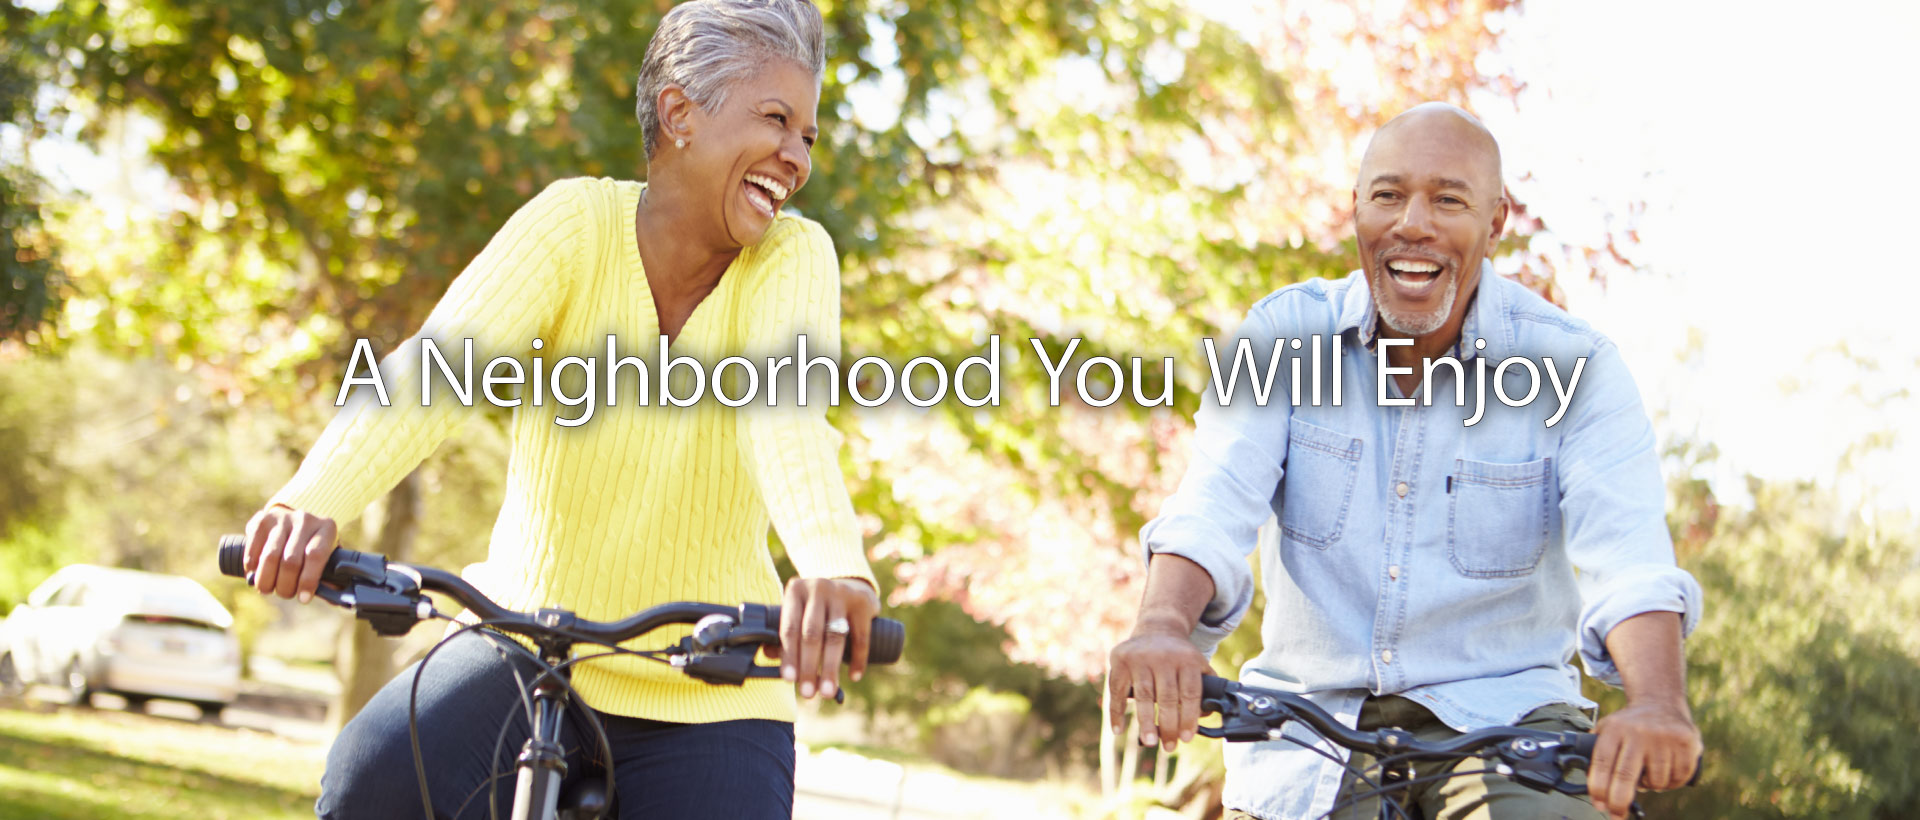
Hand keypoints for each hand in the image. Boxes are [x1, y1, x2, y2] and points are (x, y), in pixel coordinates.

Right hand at [242, 504, 339, 602]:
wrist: (294, 520)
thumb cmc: (312, 547)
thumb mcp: (327, 557)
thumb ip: (331, 578)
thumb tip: (334, 598)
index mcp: (326, 528)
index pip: (315, 556)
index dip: (307, 581)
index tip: (303, 599)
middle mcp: (305, 520)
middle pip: (291, 560)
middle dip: (285, 585)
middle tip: (285, 594)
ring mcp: (282, 518)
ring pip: (270, 556)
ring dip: (266, 580)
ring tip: (267, 589)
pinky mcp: (261, 520)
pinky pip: (253, 550)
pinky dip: (252, 568)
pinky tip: (255, 575)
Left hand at [777, 577, 878, 699]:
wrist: (849, 585)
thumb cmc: (816, 607)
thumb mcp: (798, 612)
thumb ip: (785, 634)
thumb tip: (769, 655)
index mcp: (795, 591)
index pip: (790, 627)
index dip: (789, 655)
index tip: (789, 679)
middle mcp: (818, 589)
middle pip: (812, 633)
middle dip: (809, 666)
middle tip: (808, 693)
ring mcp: (842, 594)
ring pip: (836, 637)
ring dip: (831, 667)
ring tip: (827, 691)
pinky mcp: (862, 602)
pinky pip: (861, 636)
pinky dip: (858, 659)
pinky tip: (854, 676)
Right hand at [1106, 624, 1210, 752]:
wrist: (1157, 630)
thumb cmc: (1179, 657)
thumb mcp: (1197, 665)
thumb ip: (1206, 688)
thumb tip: (1204, 718)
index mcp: (1187, 659)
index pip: (1190, 693)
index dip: (1189, 718)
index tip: (1187, 738)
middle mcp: (1164, 657)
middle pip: (1167, 697)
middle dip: (1168, 725)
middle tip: (1169, 746)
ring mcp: (1140, 658)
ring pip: (1143, 695)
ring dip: (1145, 721)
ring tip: (1149, 741)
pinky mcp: (1120, 661)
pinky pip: (1116, 691)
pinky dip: (1116, 712)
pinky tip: (1119, 730)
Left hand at [1587, 700, 1701, 818]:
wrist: (1660, 703)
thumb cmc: (1630, 725)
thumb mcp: (1607, 728)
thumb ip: (1595, 751)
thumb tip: (1592, 786)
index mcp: (1615, 729)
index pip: (1601, 762)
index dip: (1599, 788)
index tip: (1599, 805)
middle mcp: (1638, 732)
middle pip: (1625, 776)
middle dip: (1619, 802)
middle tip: (1616, 815)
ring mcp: (1663, 737)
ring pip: (1655, 782)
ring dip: (1651, 787)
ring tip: (1649, 774)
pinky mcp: (1685, 743)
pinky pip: (1677, 778)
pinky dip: (1671, 783)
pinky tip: (1667, 772)